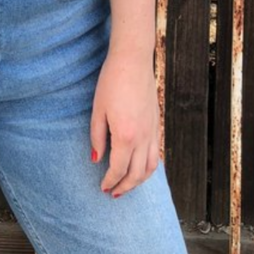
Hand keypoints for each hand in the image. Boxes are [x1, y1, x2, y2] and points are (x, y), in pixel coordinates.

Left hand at [89, 52, 159, 196]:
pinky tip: (140, 166)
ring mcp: (152, 131)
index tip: (102, 187)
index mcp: (125, 136)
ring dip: (139, 181)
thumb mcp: (98, 109)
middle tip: (113, 192)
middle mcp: (143, 137)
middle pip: (136, 174)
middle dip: (124, 187)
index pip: (118, 169)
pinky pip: (156, 153)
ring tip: (127, 184)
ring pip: (151, 167)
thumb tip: (96, 159)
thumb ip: (97, 137)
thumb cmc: (111, 82)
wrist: (133, 60)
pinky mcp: (157, 123)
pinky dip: (149, 166)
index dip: (109, 181)